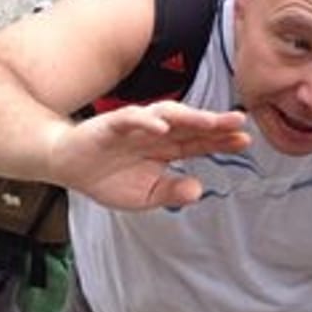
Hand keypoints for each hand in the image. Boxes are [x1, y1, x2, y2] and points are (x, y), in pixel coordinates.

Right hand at [48, 101, 249, 210]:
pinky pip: (131, 119)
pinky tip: (162, 127)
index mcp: (165, 148)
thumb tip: (198, 190)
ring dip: (188, 117)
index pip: (198, 142)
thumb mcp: (145, 196)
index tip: (245, 141)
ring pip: (166, 115)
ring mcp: (134, 126)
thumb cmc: (105, 177)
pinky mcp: (111, 125)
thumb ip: (171, 192)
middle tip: (239, 122)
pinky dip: (147, 122)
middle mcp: (154, 133)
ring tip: (209, 122)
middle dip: (214, 124)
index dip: (220, 141)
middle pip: (189, 125)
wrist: (66, 166)